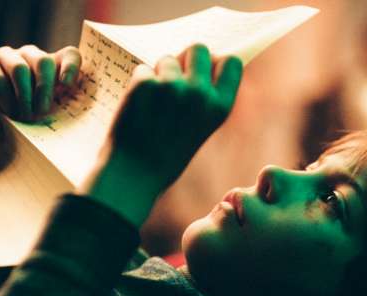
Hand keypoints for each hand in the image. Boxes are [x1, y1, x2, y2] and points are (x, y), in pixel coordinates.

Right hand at [0, 45, 81, 169]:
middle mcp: (30, 57)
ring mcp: (6, 57)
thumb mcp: (47, 120)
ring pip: (19, 68)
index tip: (68, 85)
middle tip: (43, 111)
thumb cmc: (24, 128)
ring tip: (25, 116)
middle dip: (44, 88)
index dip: (71, 66)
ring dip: (24, 96)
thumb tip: (81, 123)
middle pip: (43, 62)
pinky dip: (5, 98)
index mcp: (52, 67)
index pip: (69, 55)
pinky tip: (8, 112)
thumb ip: (61, 113)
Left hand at [109, 44, 241, 190]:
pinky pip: (143, 70)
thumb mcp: (199, 129)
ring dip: (159, 75)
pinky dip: (138, 85)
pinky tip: (137, 109)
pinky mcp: (145, 84)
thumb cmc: (165, 156)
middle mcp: (200, 94)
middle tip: (172, 81)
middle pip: (198, 49)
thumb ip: (204, 99)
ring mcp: (172, 87)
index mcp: (220, 108)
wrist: (134, 175)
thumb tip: (196, 63)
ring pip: (166, 59)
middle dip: (185, 60)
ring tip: (152, 106)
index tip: (204, 70)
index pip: (232, 62)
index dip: (216, 63)